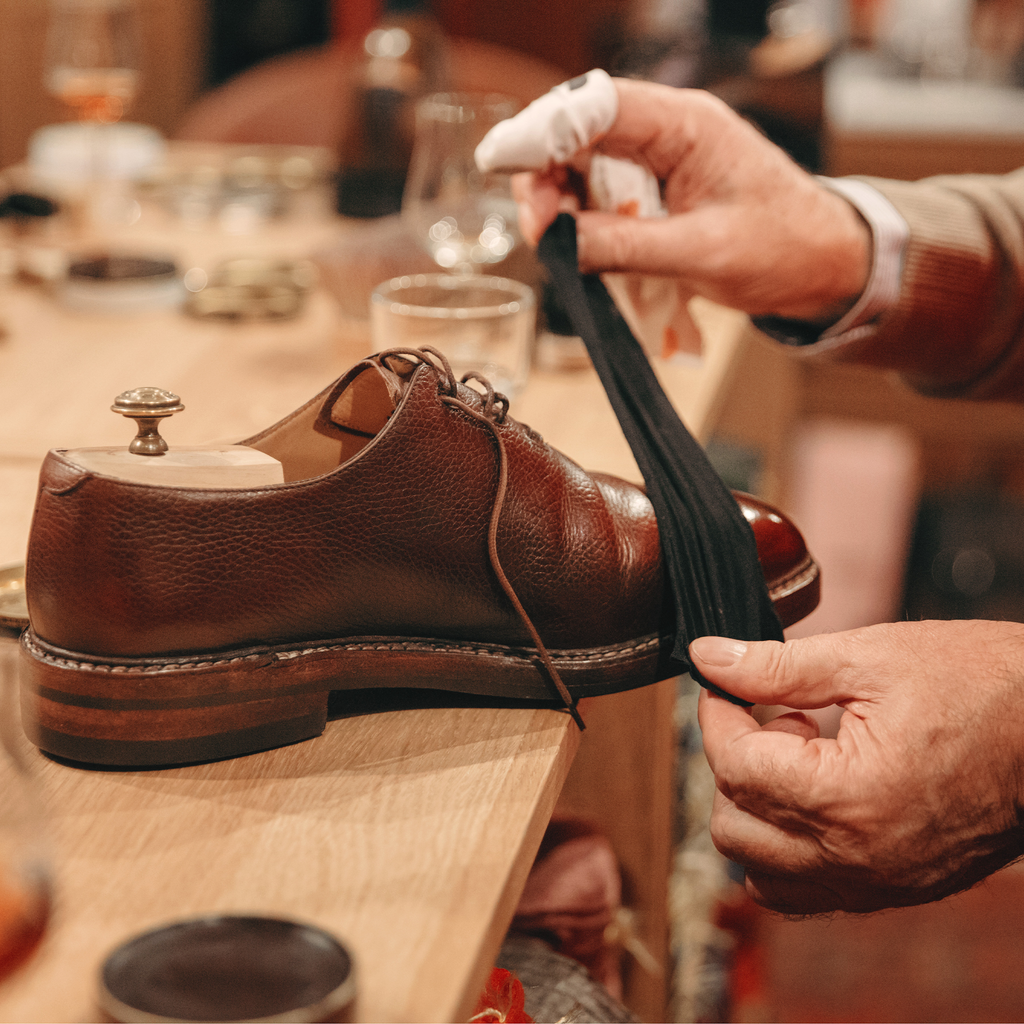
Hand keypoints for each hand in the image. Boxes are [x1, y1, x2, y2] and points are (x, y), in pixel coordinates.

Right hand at [512, 79, 869, 323]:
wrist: (824, 264)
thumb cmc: (783, 248)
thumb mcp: (703, 254)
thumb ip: (627, 246)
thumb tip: (559, 243)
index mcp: (686, 125)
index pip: (597, 106)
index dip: (542, 131)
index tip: (502, 164)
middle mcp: (667, 131)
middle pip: (578, 131)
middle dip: (545, 176)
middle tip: (540, 231)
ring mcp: (660, 159)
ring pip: (583, 163)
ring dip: (560, 202)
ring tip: (559, 246)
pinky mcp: (656, 189)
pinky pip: (601, 193)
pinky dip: (582, 220)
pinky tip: (580, 247)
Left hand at [692, 620, 1023, 913]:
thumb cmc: (980, 685)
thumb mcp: (867, 657)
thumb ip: (774, 665)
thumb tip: (708, 657)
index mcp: (847, 797)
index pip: (734, 767)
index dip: (716, 716)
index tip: (724, 685)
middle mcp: (857, 858)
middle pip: (734, 827)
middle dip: (733, 762)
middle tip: (772, 716)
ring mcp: (878, 883)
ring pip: (761, 873)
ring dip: (754, 813)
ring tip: (796, 757)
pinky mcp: (896, 890)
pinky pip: (808, 892)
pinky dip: (787, 851)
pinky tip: (814, 794)